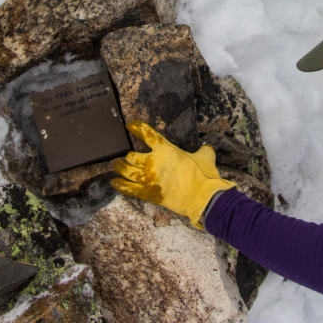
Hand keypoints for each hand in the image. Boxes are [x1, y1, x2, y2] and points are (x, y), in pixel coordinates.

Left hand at [111, 121, 234, 228]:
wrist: (202, 197)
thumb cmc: (203, 176)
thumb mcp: (206, 157)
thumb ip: (204, 150)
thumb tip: (207, 148)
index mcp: (166, 150)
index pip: (147, 134)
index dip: (137, 128)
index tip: (131, 125)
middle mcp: (153, 162)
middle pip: (132, 156)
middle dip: (128, 156)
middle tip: (127, 157)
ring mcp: (149, 179)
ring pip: (126, 171)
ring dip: (120, 167)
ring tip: (116, 165)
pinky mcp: (148, 193)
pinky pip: (129, 188)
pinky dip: (120, 185)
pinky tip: (114, 182)